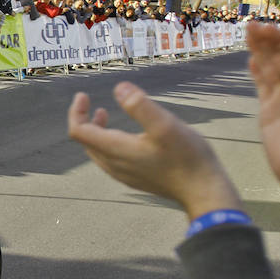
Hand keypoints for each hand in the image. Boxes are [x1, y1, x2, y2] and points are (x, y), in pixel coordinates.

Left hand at [67, 82, 241, 219]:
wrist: (203, 191)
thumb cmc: (187, 157)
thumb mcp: (165, 125)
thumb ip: (140, 106)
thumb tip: (119, 88)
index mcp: (115, 150)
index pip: (79, 132)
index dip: (76, 112)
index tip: (83, 95)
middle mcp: (114, 165)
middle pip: (86, 141)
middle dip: (84, 120)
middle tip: (91, 102)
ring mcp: (124, 174)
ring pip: (97, 151)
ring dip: (96, 131)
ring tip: (105, 114)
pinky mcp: (135, 178)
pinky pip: (110, 159)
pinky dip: (108, 142)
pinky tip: (126, 135)